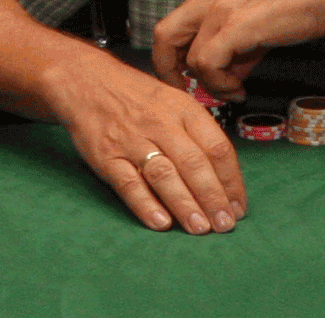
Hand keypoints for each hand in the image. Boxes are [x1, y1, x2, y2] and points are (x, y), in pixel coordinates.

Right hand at [43, 53, 246, 232]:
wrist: (85, 80)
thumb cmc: (138, 99)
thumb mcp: (175, 103)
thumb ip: (199, 137)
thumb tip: (226, 183)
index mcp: (184, 110)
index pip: (217, 148)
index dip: (232, 182)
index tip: (239, 208)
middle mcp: (160, 123)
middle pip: (194, 164)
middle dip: (213, 198)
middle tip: (225, 225)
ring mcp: (132, 140)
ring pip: (164, 175)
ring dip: (185, 204)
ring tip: (200, 228)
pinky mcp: (107, 156)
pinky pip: (129, 183)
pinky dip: (146, 205)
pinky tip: (161, 223)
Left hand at [150, 0, 324, 100]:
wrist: (320, 1)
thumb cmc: (291, 15)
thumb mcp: (254, 37)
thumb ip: (234, 57)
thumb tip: (225, 82)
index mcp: (207, 3)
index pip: (171, 30)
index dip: (171, 60)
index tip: (188, 82)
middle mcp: (206, 2)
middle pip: (164, 36)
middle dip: (169, 71)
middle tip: (188, 91)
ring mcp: (218, 11)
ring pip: (191, 60)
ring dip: (211, 85)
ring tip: (234, 91)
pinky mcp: (233, 25)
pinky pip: (208, 64)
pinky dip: (221, 84)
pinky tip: (240, 90)